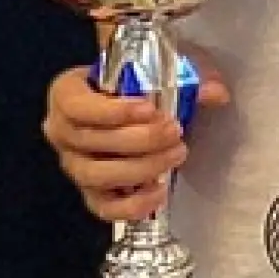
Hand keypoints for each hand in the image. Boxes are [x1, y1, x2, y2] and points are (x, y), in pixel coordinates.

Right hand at [43, 62, 223, 223]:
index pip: (77, 106)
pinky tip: (159, 192)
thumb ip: (186, 78)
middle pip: (91, 142)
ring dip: (141, 168)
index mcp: (67, 94)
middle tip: (175, 132)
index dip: (113, 111)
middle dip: (140, 140)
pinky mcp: (89, 192)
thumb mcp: (159, 69)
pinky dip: (132, 205)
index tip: (150, 109)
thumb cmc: (136, 85)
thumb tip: (216, 93)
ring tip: (175, 154)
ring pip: (97, 176)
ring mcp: (73, 164)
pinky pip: (104, 208)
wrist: (128, 108)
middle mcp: (62, 131)